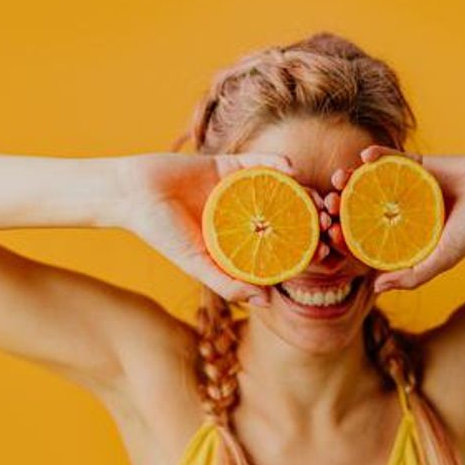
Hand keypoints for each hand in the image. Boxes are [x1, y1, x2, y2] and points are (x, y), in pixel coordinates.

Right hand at [121, 152, 329, 306]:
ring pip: (281, 189)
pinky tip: (292, 169)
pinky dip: (277, 164)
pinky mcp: (231, 164)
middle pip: (289, 216)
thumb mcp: (195, 263)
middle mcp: (246, 214)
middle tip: (330, 224)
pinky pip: (260, 162)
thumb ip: (227, 283)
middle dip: (312, 220)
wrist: (133, 194)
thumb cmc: (161, 233)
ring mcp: (241, 188)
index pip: (281, 245)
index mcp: (241, 240)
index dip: (304, 249)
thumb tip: (265, 302)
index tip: (325, 254)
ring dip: (303, 192)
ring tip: (319, 198)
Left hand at [324, 146, 464, 292]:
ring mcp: (405, 185)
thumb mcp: (442, 259)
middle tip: (327, 203)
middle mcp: (399, 210)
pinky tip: (364, 156)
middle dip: (341, 205)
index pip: (365, 236)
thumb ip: (412, 275)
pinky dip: (377, 154)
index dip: (345, 235)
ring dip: (351, 177)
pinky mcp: (415, 163)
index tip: (330, 233)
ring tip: (339, 177)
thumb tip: (377, 289)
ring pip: (370, 181)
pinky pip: (391, 157)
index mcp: (402, 233)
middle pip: (361, 207)